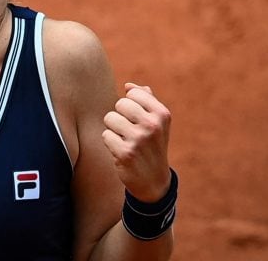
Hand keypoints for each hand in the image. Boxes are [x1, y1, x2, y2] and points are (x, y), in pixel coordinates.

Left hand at [102, 83, 171, 202]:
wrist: (154, 181)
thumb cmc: (152, 145)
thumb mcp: (157, 122)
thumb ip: (146, 100)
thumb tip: (128, 85)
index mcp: (162, 114)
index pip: (132, 93)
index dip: (130, 105)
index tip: (137, 119)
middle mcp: (152, 125)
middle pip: (119, 104)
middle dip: (120, 116)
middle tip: (128, 131)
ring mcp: (139, 139)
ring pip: (110, 118)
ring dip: (114, 130)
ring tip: (125, 141)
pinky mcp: (125, 153)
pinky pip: (105, 135)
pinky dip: (110, 143)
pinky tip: (121, 151)